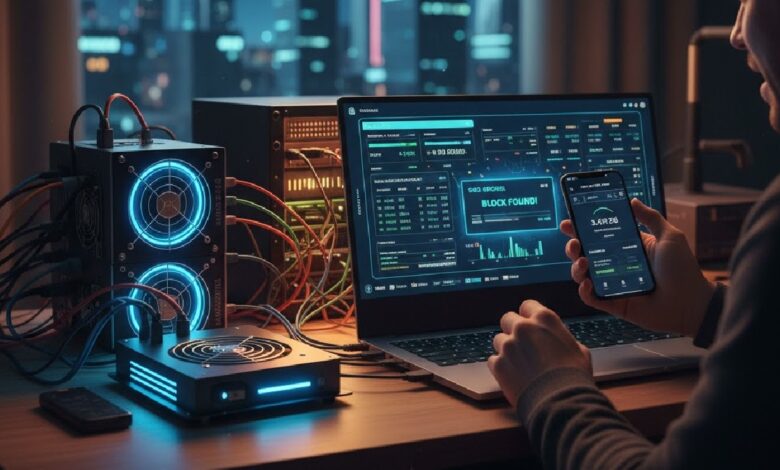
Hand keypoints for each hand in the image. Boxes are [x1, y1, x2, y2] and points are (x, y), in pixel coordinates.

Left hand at [488, 300, 591, 407]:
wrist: (561, 402)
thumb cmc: (574, 377)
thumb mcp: (579, 350)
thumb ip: (561, 338)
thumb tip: (558, 341)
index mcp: (544, 319)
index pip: (527, 305)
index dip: (529, 316)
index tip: (530, 324)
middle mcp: (523, 328)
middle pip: (508, 319)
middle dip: (513, 329)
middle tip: (522, 344)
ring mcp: (508, 345)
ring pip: (498, 340)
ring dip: (506, 349)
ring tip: (520, 364)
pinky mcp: (498, 364)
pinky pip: (493, 360)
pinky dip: (501, 367)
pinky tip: (513, 376)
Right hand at [561, 198, 714, 335]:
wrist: (691, 302)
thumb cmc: (683, 269)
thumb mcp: (669, 236)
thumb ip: (650, 217)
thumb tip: (632, 201)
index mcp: (626, 248)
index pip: (597, 236)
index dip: (580, 229)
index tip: (569, 223)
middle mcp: (616, 265)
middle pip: (584, 254)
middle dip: (573, 247)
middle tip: (574, 243)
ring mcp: (613, 285)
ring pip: (583, 275)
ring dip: (576, 267)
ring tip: (583, 261)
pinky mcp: (613, 303)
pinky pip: (591, 298)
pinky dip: (584, 291)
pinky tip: (588, 282)